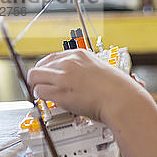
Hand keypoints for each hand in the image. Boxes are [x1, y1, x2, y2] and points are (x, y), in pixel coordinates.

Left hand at [27, 49, 143, 122]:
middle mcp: (69, 63)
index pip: (53, 57)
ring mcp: (63, 77)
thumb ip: (88, 72)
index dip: (49, 68)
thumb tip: (84, 81)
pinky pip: (39, 92)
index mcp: (80, 55)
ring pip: (35, 77)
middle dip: (40, 77)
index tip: (50, 75)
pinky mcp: (59, 92)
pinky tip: (47, 101)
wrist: (122, 100)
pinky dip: (40, 98)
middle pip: (40, 65)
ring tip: (42, 94)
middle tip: (42, 86)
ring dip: (37, 86)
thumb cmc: (119, 90)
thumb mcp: (103, 71)